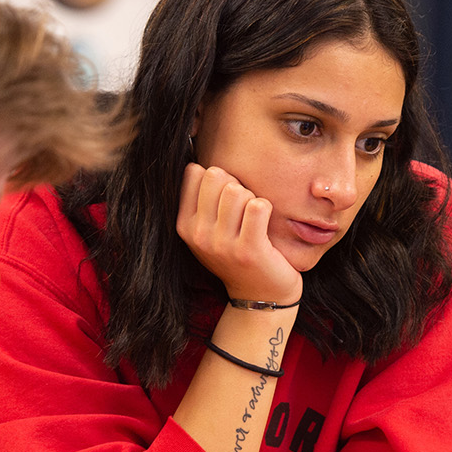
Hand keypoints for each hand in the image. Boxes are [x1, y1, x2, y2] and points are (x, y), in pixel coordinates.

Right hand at [177, 163, 301, 304]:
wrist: (259, 295)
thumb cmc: (237, 253)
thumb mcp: (209, 229)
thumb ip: (202, 196)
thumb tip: (199, 157)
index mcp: (184, 225)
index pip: (194, 172)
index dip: (217, 178)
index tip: (224, 199)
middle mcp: (198, 235)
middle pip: (217, 176)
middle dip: (235, 185)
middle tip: (242, 210)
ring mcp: (222, 244)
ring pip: (238, 190)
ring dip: (251, 198)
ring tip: (253, 220)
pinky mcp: (248, 250)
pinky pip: (258, 206)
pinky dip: (266, 209)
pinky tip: (264, 226)